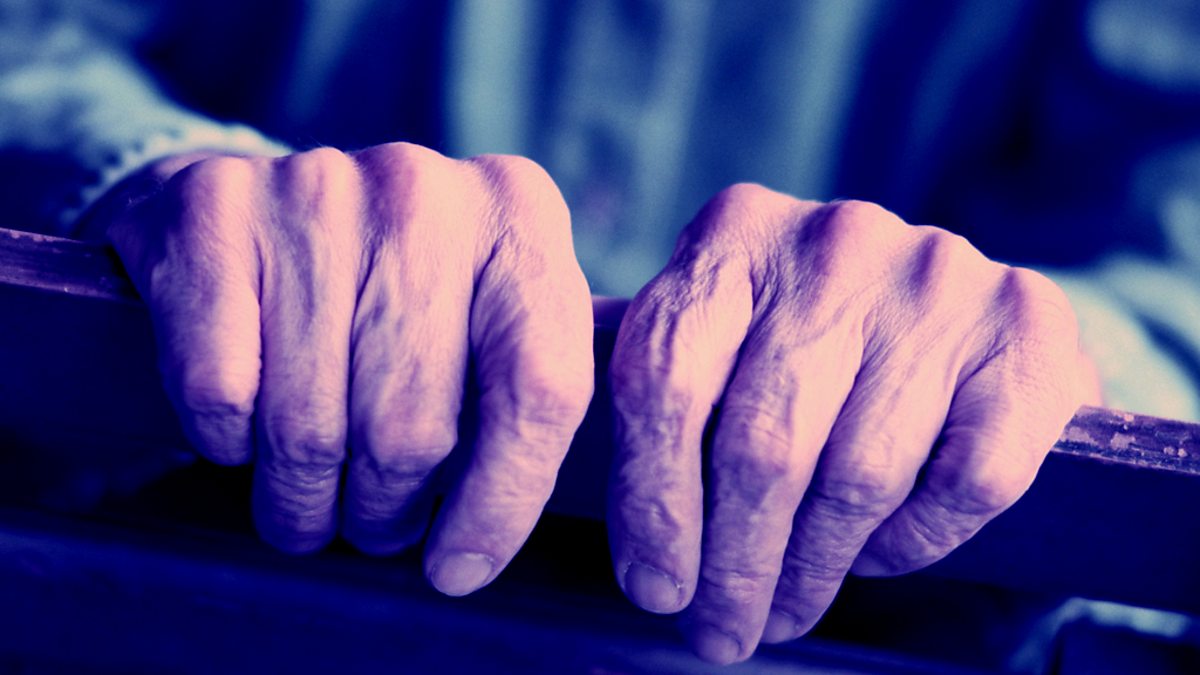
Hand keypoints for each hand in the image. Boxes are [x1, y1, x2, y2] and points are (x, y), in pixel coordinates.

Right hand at [97, 143, 593, 594]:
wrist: (259, 209)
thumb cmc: (395, 294)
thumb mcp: (486, 322)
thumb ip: (517, 400)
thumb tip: (475, 551)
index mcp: (520, 215)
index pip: (540, 388)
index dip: (501, 500)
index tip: (460, 567)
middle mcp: (425, 190)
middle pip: (415, 427)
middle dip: (385, 510)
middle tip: (373, 524)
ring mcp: (315, 186)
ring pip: (312, 424)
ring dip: (303, 499)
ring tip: (308, 504)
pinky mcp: (213, 208)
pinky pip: (222, 392)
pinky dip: (225, 443)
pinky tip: (242, 434)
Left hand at [606, 185, 1086, 663]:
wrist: (961, 316)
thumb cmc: (811, 346)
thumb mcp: (725, 345)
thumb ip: (670, 406)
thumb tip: (643, 562)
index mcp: (735, 235)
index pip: (664, 379)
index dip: (652, 502)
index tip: (657, 589)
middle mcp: (834, 240)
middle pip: (760, 442)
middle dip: (735, 566)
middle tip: (723, 632)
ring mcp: (936, 277)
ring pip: (858, 474)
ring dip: (814, 568)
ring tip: (787, 609)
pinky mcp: (1027, 327)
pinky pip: (962, 483)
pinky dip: (913, 540)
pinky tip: (876, 552)